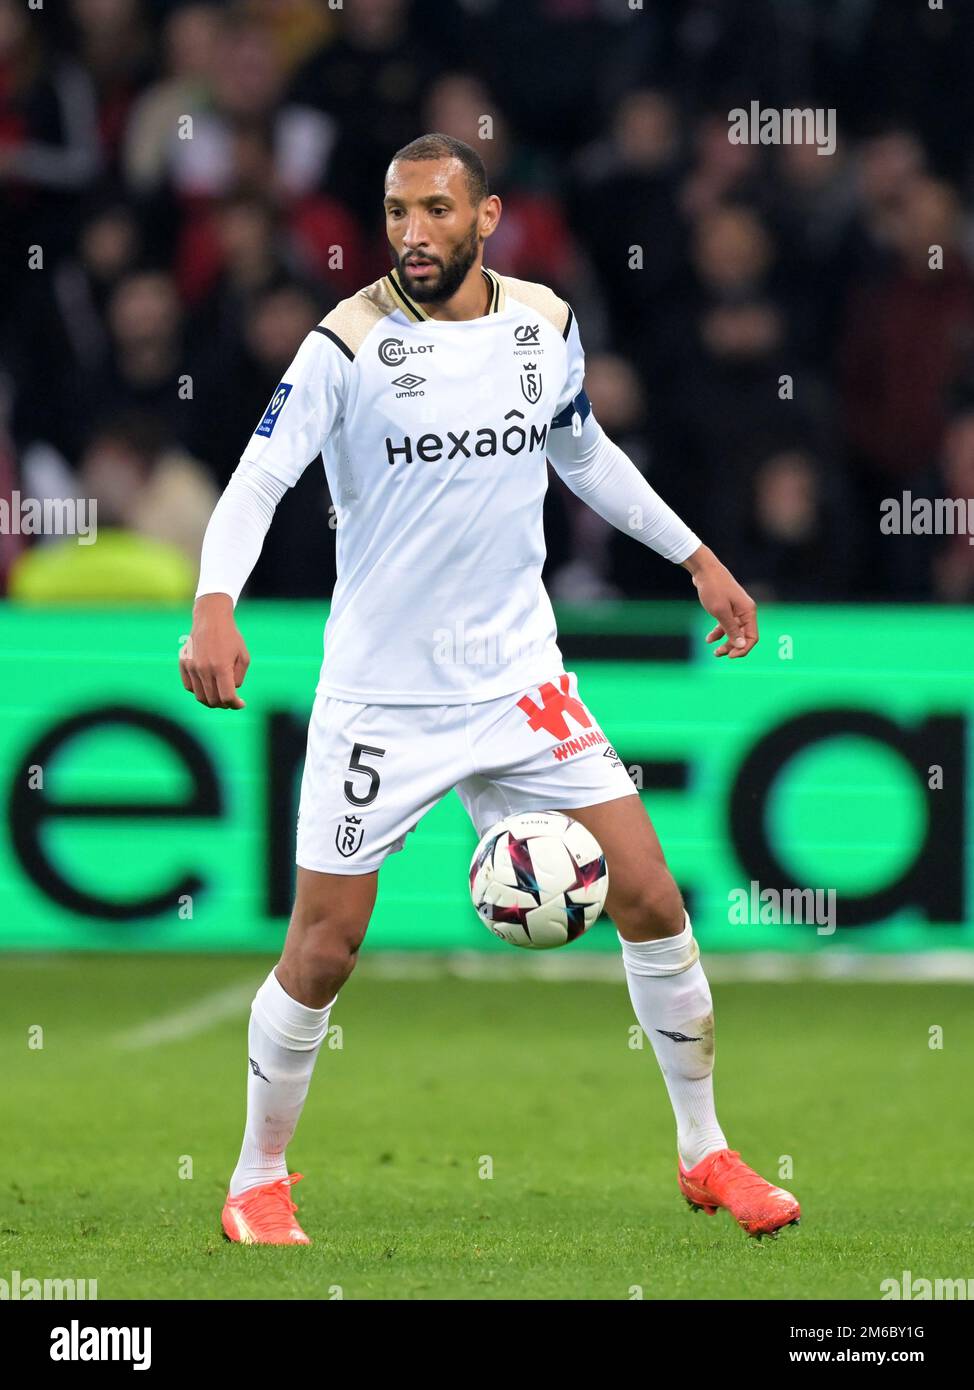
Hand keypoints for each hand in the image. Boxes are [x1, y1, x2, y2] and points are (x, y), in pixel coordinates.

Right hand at [179, 593, 249, 707]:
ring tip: (220, 697)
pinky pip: (189, 687)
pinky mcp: (184, 664)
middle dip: (224, 704)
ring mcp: (192, 667)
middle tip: (231, 701)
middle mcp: (204, 669)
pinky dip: (199, 691)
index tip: (241, 704)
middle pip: (213, 700)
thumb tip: (230, 693)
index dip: (235, 704)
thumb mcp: (243, 657)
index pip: (227, 697)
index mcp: (221, 667)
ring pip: (200, 696)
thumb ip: (238, 678)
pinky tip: (208, 686)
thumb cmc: (231, 638)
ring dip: (211, 701)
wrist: (211, 620)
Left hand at [681, 546, 757, 658]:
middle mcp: (746, 611)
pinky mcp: (728, 608)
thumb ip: (731, 630)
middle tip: (718, 654)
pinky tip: (709, 639)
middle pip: (744, 636)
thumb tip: (742, 646)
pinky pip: (727, 625)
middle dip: (732, 647)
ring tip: (714, 652)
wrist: (704, 570)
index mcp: (748, 612)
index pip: (753, 637)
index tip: (730, 656)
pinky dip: (719, 632)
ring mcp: (737, 610)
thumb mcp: (721, 612)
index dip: (743, 649)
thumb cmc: (713, 589)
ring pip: (734, 632)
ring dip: (726, 642)